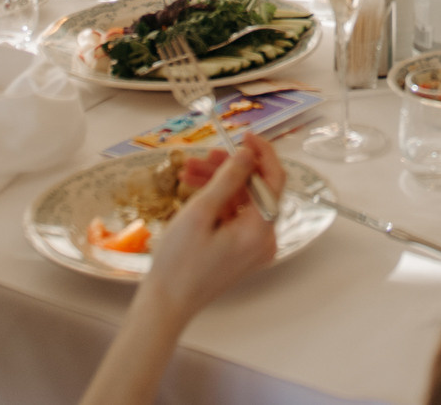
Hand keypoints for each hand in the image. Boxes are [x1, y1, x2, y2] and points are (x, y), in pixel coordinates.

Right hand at [135, 136, 283, 319]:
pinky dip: (218, 202)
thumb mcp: (201, 212)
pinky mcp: (241, 252)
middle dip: (230, 169)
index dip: (262, 154)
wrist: (166, 303)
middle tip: (206, 154)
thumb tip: (247, 154)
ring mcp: (253, 248)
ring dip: (219, 183)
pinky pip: (235, 218)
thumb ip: (228, 179)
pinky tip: (194, 190)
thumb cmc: (178, 263)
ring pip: (242, 202)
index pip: (274, 181)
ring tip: (189, 171)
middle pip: (256, 190)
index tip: (244, 137)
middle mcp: (264, 240)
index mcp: (260, 231)